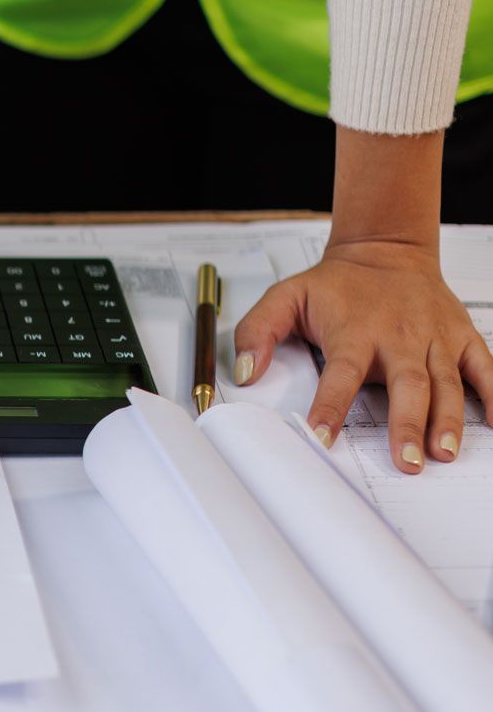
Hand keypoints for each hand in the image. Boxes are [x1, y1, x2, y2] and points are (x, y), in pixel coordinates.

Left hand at [235, 125, 489, 473]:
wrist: (385, 250)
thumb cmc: (337, 284)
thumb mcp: (286, 297)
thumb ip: (258, 332)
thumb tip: (244, 373)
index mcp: (356, 331)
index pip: (340, 374)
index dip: (330, 407)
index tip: (322, 438)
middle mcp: (399, 336)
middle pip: (406, 384)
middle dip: (407, 424)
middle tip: (406, 461)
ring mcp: (434, 337)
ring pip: (446, 382)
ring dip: (448, 419)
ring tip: (444, 452)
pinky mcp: (460, 337)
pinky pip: (484, 367)